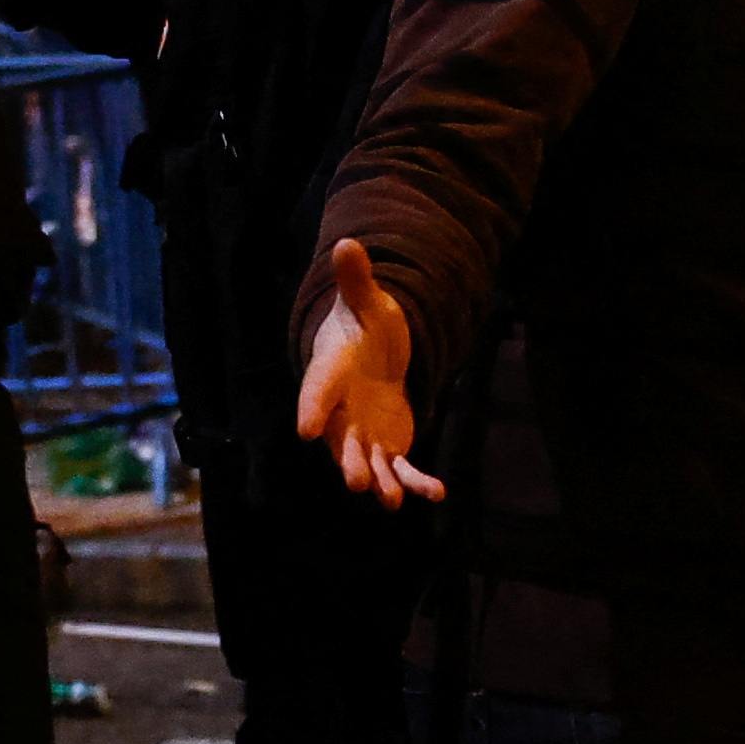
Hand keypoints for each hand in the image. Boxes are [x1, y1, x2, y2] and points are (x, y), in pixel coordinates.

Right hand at [294, 235, 444, 507]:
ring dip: (380, 482)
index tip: (306, 431)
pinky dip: (417, 482)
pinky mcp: (388, 448)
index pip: (317, 393)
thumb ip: (357, 282)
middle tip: (356, 481)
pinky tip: (437, 494)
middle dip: (349, 460)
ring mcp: (363, 435)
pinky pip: (401, 469)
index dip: (312, 410)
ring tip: (392, 501)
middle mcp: (341, 412)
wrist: (373, 358)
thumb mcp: (368, 303)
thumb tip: (347, 242)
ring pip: (369, 463)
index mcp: (331, 376)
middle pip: (342, 440)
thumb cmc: (365, 327)